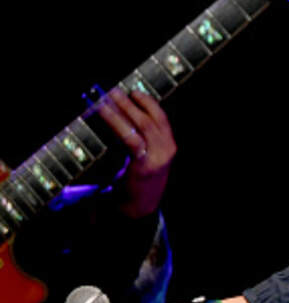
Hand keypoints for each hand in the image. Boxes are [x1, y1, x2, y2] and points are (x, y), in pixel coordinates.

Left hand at [96, 89, 177, 217]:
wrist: (140, 210)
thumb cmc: (139, 184)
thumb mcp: (147, 160)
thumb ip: (142, 143)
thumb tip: (122, 120)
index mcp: (169, 146)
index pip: (161, 118)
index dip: (148, 102)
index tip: (134, 91)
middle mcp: (166, 149)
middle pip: (149, 119)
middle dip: (131, 103)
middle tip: (114, 92)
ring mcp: (157, 158)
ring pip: (140, 126)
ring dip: (121, 111)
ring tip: (106, 101)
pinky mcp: (143, 166)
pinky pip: (130, 140)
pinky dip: (117, 125)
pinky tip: (106, 118)